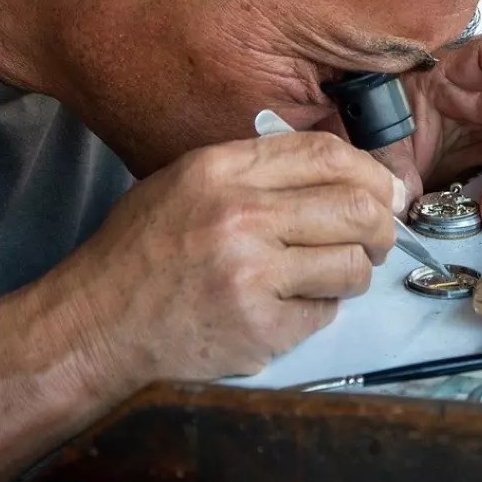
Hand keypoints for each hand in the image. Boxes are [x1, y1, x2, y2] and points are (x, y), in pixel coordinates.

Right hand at [37, 132, 402, 401]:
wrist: (95, 325)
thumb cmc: (139, 254)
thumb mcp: (186, 182)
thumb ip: (256, 170)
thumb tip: (341, 172)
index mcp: (222, 170)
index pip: (327, 154)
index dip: (371, 171)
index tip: (386, 190)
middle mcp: (240, 215)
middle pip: (356, 207)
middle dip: (381, 226)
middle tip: (377, 239)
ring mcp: (251, 274)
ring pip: (352, 265)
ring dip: (354, 274)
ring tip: (328, 277)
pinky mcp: (259, 327)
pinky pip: (324, 314)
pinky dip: (317, 312)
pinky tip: (287, 308)